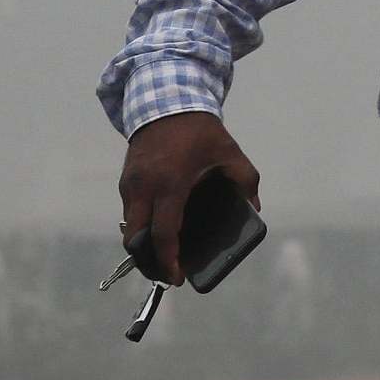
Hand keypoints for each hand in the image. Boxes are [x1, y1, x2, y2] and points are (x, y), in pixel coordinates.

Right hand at [118, 111, 260, 285]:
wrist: (167, 102)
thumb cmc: (202, 133)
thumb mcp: (231, 154)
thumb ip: (246, 183)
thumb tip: (254, 209)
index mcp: (171, 184)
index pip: (165, 233)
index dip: (169, 259)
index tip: (177, 277)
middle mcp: (144, 188)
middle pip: (136, 239)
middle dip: (150, 261)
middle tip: (168, 272)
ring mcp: (130, 185)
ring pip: (129, 227)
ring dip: (143, 245)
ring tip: (164, 256)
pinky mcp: (124, 181)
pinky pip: (129, 213)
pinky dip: (140, 227)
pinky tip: (158, 232)